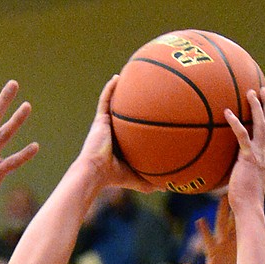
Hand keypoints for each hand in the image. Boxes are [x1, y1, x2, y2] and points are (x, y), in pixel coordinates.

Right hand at [77, 76, 155, 191]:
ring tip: (133, 76)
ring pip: (115, 103)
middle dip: (135, 102)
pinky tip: (118, 77)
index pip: (134, 130)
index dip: (142, 122)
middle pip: (126, 114)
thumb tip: (169, 187)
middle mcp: (115, 132)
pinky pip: (105, 100)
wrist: (96, 172)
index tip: (155, 112)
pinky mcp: (100, 120)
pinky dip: (110, 89)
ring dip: (122, 91)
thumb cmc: (114, 178)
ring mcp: (106, 125)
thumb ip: (151, 182)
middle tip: (147, 91)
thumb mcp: (137, 180)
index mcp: (123, 144)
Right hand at [177, 197, 264, 263]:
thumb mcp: (258, 251)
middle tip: (221, 196)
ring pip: (209, 244)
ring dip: (204, 233)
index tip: (234, 190)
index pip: (233, 221)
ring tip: (200, 222)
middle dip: (222, 213)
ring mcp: (214, 260)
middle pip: (222, 227)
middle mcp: (222, 247)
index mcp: (233, 242)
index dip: (234, 207)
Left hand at [224, 85, 264, 217]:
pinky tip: (227, 112)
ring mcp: (259, 155)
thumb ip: (242, 176)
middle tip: (263, 90)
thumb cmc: (246, 203)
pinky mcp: (248, 158)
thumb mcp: (247, 186)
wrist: (248, 209)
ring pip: (261, 125)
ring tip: (251, 92)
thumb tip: (231, 178)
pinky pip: (242, 136)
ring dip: (257, 106)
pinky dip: (235, 123)